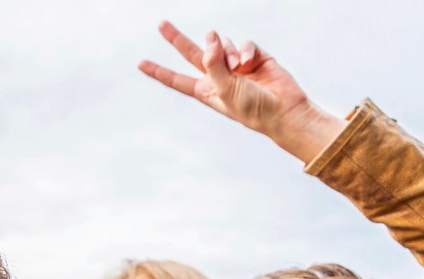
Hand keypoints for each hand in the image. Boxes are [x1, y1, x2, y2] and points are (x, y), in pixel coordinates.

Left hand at [137, 20, 342, 163]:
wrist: (283, 109)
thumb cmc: (252, 108)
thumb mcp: (225, 90)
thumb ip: (213, 62)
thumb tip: (210, 37)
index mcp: (206, 90)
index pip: (177, 79)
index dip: (159, 71)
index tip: (140, 63)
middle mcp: (218, 76)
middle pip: (192, 53)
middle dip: (177, 39)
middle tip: (160, 24)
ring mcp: (235, 65)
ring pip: (223, 44)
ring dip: (230, 53)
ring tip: (239, 68)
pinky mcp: (254, 56)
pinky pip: (244, 43)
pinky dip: (247, 50)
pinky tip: (252, 62)